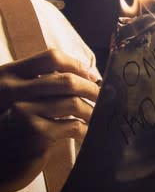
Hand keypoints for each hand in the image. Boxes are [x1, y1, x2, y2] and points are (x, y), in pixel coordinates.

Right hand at [0, 49, 99, 191]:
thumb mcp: (22, 104)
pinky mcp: (37, 134)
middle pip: (67, 81)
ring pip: (73, 103)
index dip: (77, 65)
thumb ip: (42, 90)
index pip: (51, 58)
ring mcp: (27, 112)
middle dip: (91, 89)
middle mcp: (16, 91)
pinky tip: (89, 133)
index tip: (92, 76)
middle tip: (104, 97)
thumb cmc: (14, 132)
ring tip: (99, 116)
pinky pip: (73, 126)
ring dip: (92, 111)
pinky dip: (86, 129)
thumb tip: (85, 79)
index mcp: (13, 77)